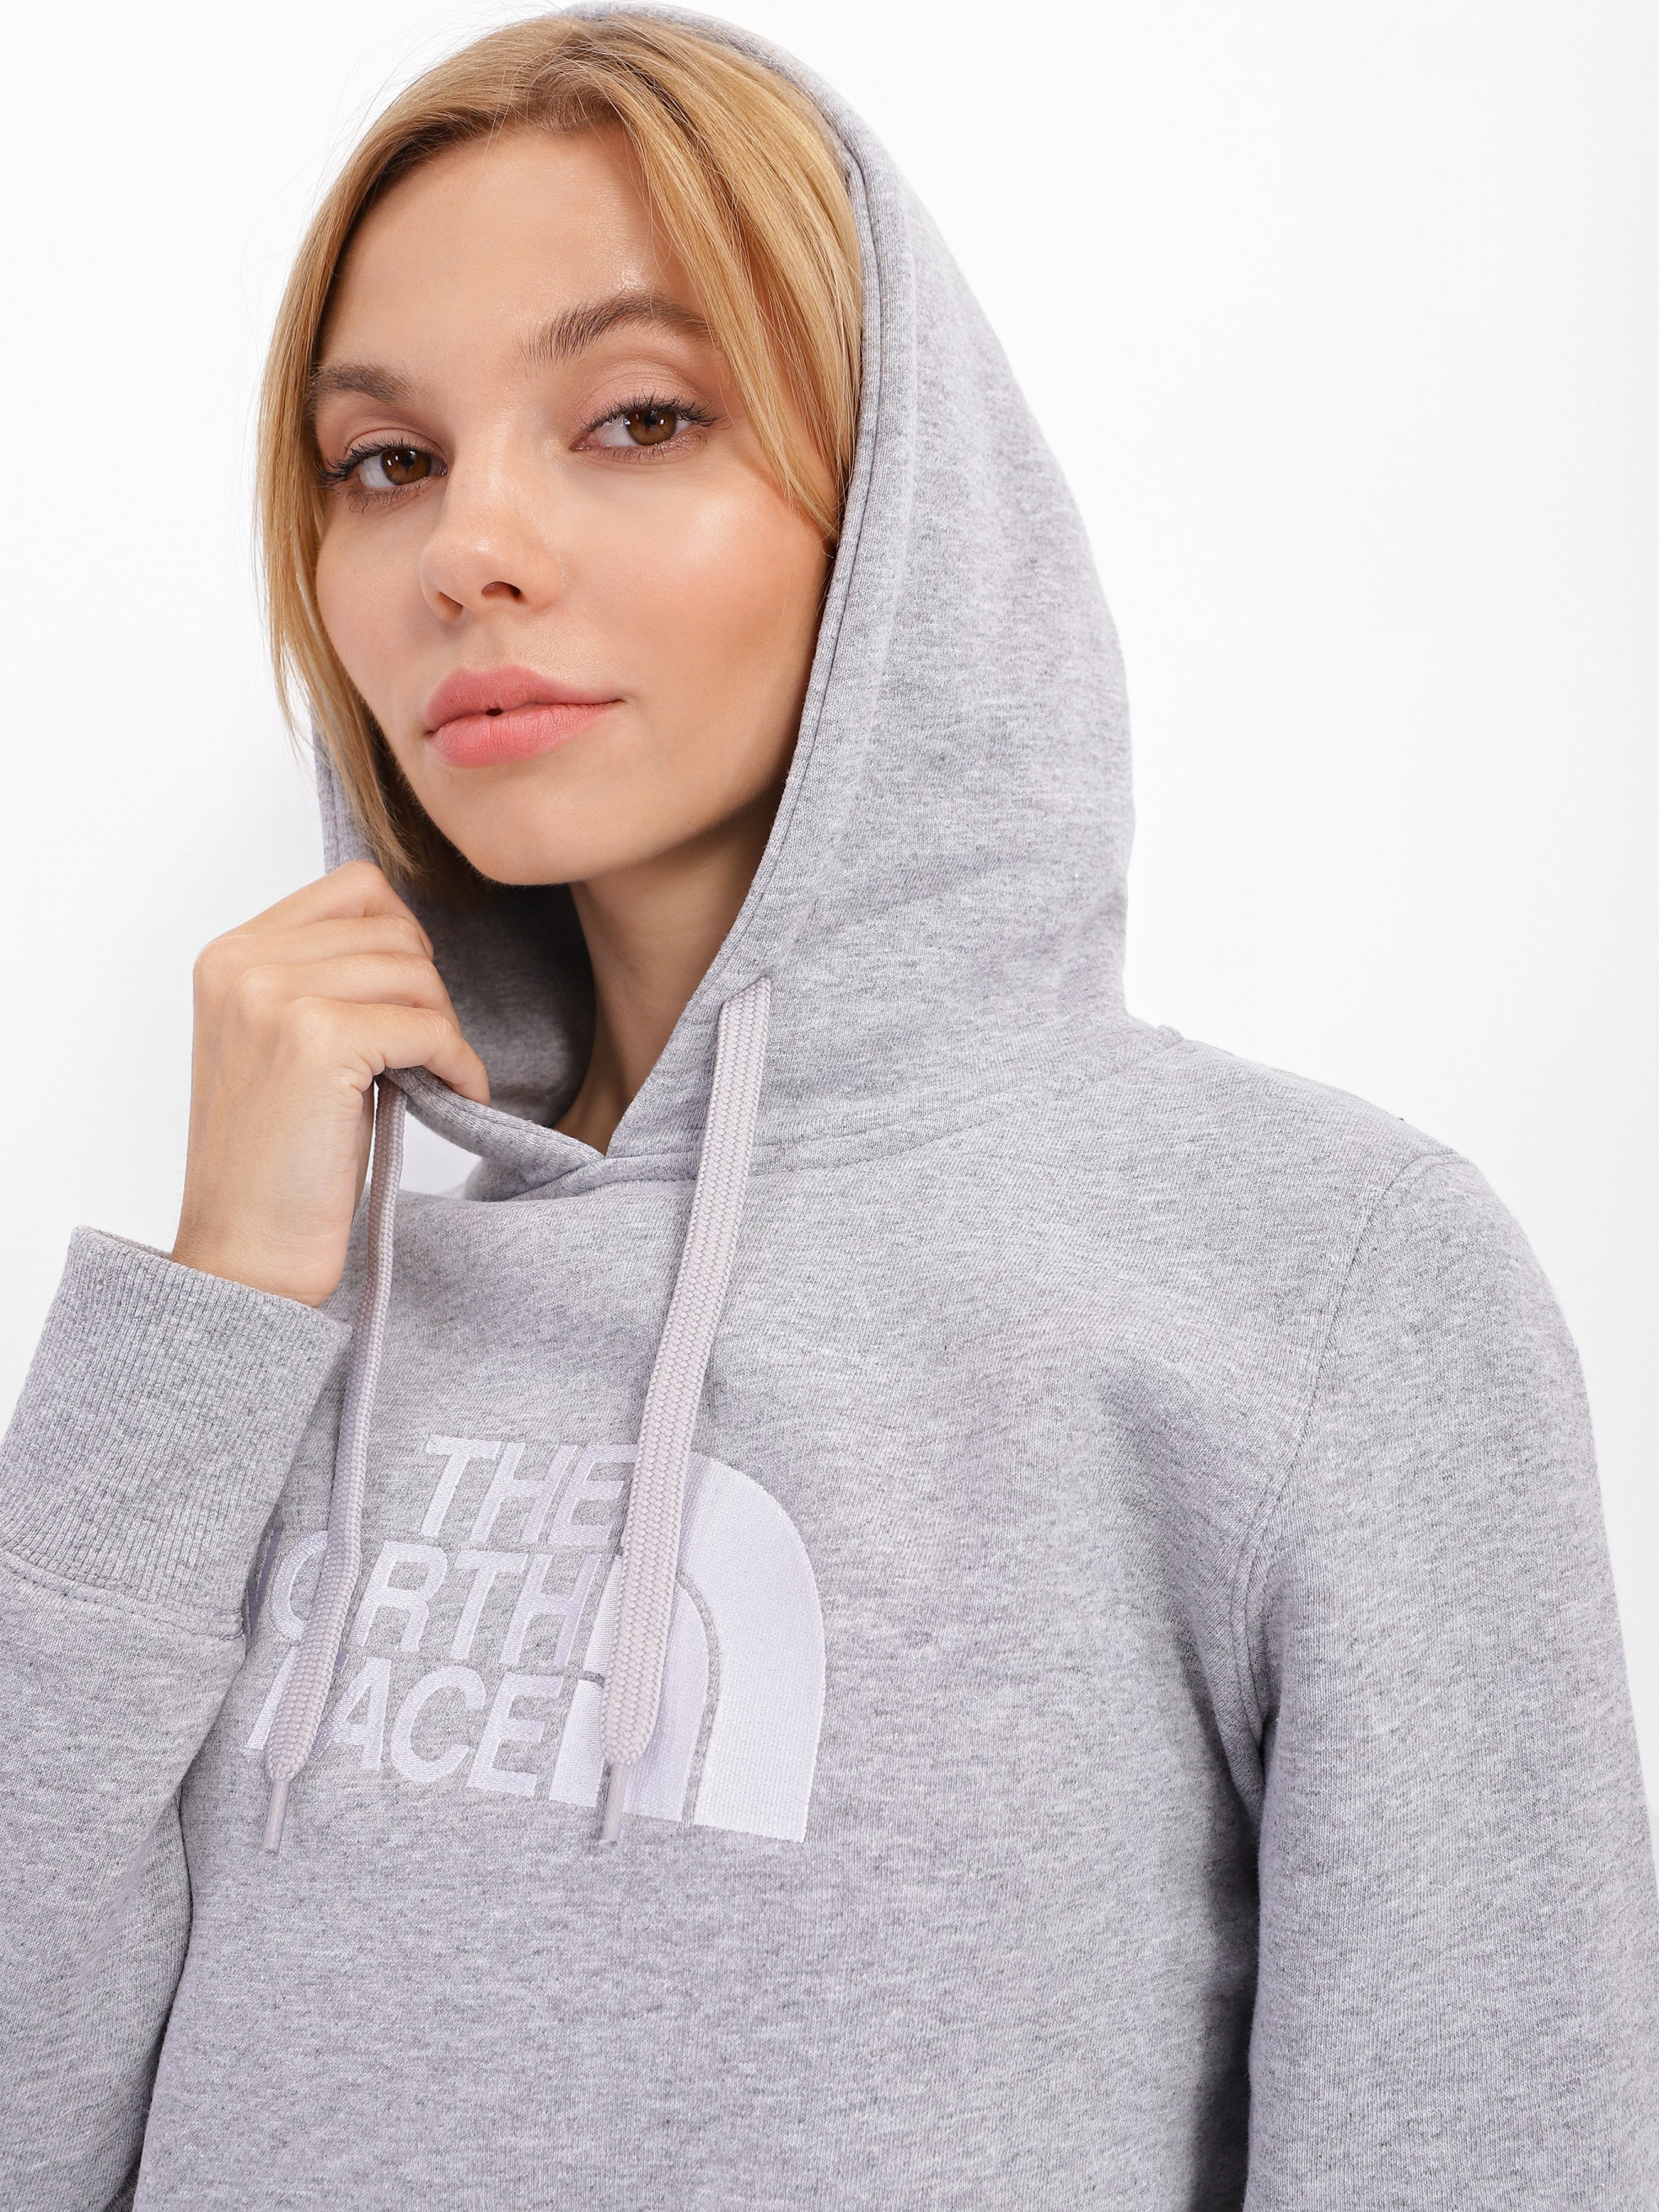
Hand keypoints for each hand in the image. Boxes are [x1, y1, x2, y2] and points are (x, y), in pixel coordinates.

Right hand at [169, 860, 488, 1306]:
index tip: (405, 1009)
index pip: (356, 888)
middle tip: (422, 1056)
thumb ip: (325, 979)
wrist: (247, 1252)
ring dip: (443, 1030)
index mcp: (229, 955)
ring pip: (418, 973)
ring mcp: (275, 997)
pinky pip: (430, 1027)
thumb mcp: (285, 1044)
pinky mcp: (319, 1041)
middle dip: (427, 993)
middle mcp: (242, 963)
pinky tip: (453, 1099)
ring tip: (429, 1080)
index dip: (403, 944)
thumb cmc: (278, 1161)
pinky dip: (460, 1066)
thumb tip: (413, 940)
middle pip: (395, 929)